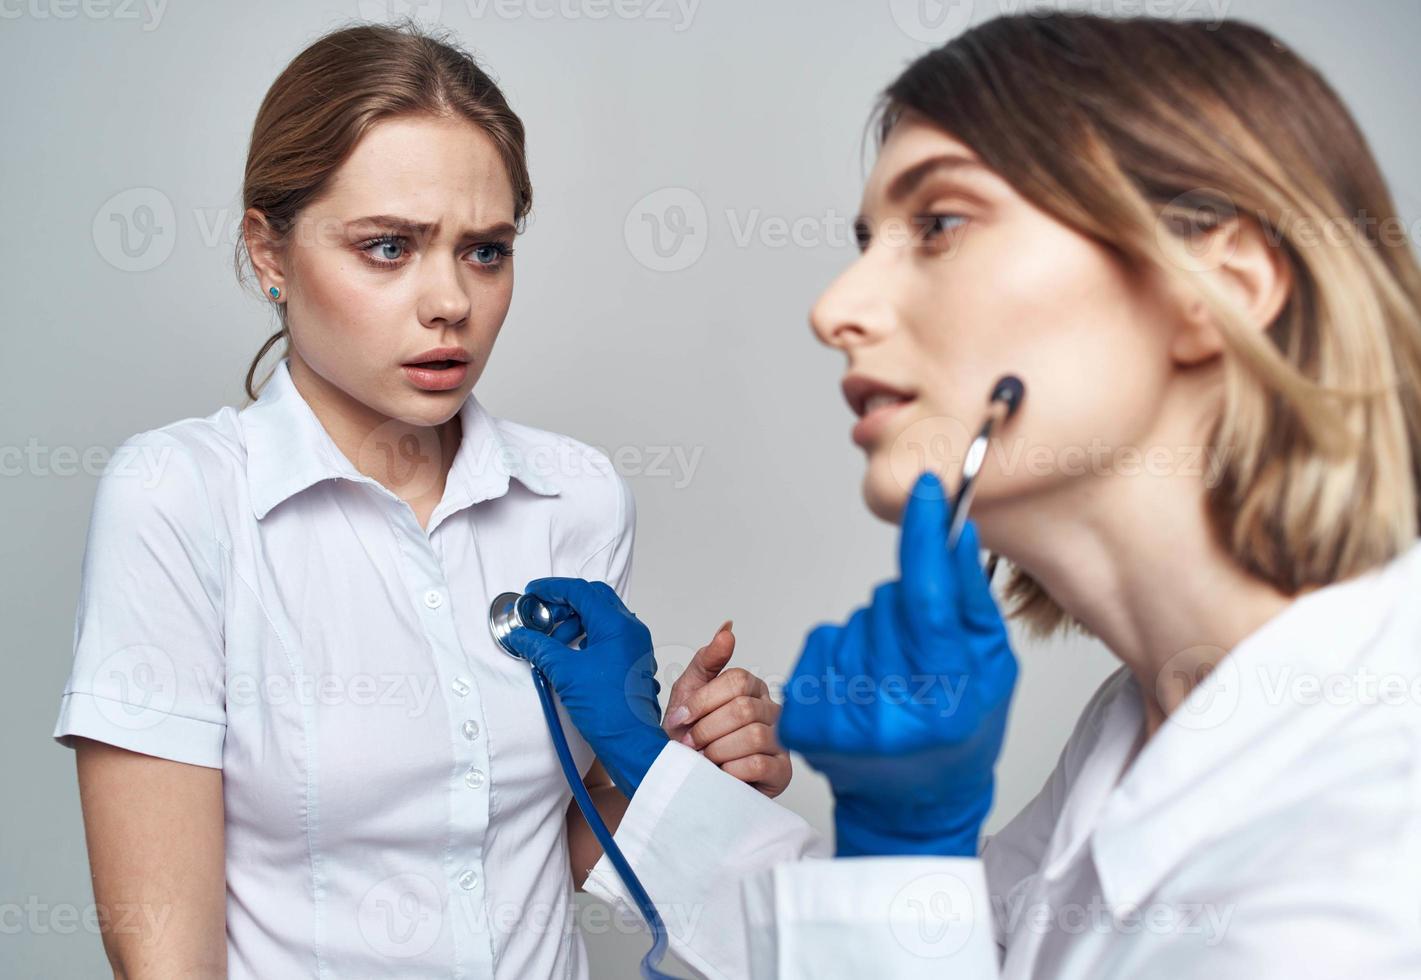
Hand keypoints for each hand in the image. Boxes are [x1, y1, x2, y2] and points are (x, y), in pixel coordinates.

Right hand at [501, 578, 668, 797]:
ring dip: (574, 623)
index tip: (533, 593)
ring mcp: (634, 645)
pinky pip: (608, 636)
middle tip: (541, 617)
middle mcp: (630, 629)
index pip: (580, 591)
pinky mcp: (632, 660)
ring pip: (601, 618)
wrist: (630, 742)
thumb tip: (522, 635)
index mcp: (617, 625)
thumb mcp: (565, 673)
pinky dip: (586, 638)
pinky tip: (569, 656)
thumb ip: (540, 647)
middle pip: (593, 600)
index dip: (552, 589)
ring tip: (553, 643)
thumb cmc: (608, 710)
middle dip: (563, 605)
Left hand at [663, 621, 792, 797]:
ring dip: (717, 751)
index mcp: (752, 688)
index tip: (681, 720)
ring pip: (753, 736)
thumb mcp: (689, 693)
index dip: (702, 702)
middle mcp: (771, 711)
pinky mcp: (782, 771)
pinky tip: (722, 773)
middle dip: (707, 730)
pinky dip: (731, 769)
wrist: (688, 780)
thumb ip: (707, 661)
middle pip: (743, 709)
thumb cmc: (690, 736)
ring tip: (706, 759)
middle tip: (691, 744)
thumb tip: (728, 629)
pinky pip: (758, 764)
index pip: (736, 681)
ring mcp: (781, 741)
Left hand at [777, 471, 1017, 857]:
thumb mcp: (991, 666)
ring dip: (872, 633)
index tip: (928, 491)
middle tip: (921, 652)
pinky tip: (859, 685)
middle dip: (904, 609)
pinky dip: (840, 652)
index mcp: (945, 700)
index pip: (927, 600)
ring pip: (852, 621)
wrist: (913, 805)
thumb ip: (970, 598)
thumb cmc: (960, 734)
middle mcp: (888, 715)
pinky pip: (821, 641)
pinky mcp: (804, 722)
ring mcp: (840, 722)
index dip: (925, 538)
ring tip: (892, 677)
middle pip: (887, 604)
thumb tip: (953, 531)